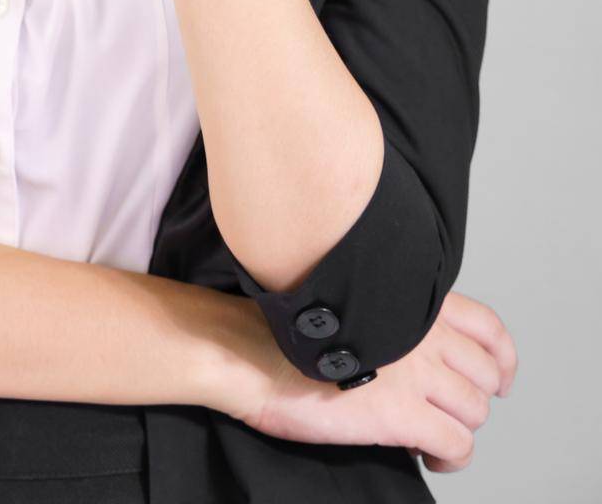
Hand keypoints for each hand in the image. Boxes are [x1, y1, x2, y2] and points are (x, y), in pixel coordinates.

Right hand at [204, 290, 515, 474]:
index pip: (486, 327)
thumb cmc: (289, 327)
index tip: (498, 376)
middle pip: (485, 375)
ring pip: (475, 412)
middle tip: (450, 410)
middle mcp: (423, 334)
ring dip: (461, 429)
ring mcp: (415, 374)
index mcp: (412, 302)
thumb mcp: (352, 299)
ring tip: (436, 437)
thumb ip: (391, 312)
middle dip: (474, 398)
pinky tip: (429, 456)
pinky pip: (456, 444)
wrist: (254, 350)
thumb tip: (412, 343)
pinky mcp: (401, 414)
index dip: (501, 358)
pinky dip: (451, 457)